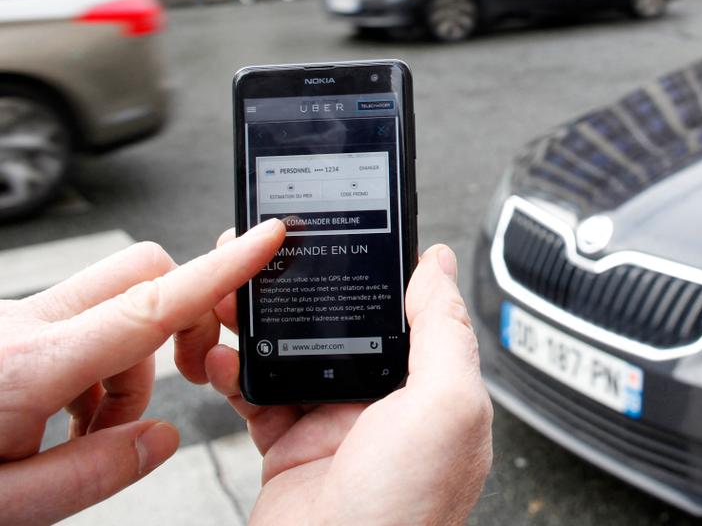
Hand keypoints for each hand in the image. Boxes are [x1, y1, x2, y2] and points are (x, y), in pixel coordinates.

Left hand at [0, 220, 287, 524]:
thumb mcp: (6, 509)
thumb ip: (96, 472)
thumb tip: (163, 439)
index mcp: (27, 368)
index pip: (150, 304)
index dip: (222, 268)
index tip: (270, 236)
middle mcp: (22, 328)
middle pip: (140, 273)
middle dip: (174, 323)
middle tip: (159, 392)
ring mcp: (8, 323)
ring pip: (110, 307)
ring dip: (124, 366)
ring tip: (81, 438)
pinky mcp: (0, 332)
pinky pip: (74, 328)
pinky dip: (89, 372)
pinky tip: (53, 428)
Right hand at [203, 237, 492, 525]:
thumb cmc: (404, 513)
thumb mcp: (448, 407)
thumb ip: (445, 331)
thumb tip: (442, 265)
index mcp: (434, 392)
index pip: (408, 313)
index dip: (376, 274)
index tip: (344, 235)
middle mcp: (388, 408)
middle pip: (344, 328)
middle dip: (307, 291)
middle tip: (272, 258)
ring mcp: (336, 428)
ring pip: (296, 354)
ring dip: (263, 322)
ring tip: (237, 293)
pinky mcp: (290, 450)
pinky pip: (258, 396)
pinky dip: (235, 371)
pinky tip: (222, 352)